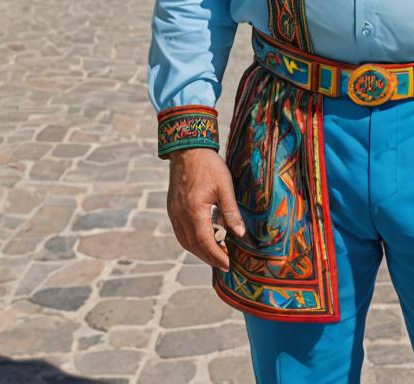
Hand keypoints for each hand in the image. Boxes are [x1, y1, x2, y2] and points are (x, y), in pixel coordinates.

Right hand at [166, 148, 245, 270]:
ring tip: (216, 253)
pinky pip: (180, 232)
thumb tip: (240, 234)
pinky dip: (192, 241)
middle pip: (193, 246)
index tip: (228, 265)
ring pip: (185, 241)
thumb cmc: (208, 165)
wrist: (188, 149)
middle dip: (209, 257)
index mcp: (194, 212)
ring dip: (200, 251)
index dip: (217, 256)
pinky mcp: (172, 209)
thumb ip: (231, 212)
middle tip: (225, 262)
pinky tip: (203, 239)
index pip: (205, 243)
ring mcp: (174, 213)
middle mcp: (180, 216)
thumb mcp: (225, 187)